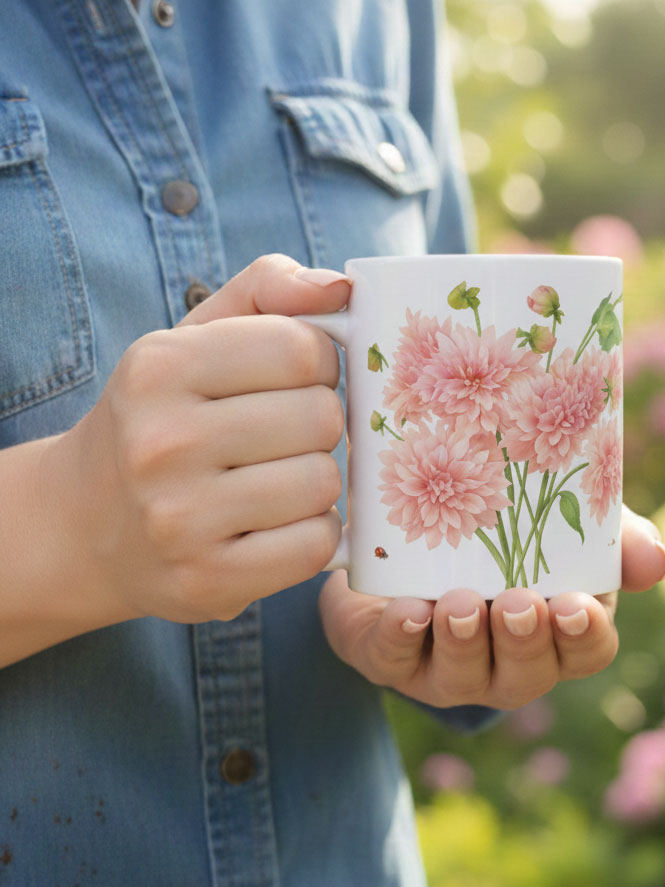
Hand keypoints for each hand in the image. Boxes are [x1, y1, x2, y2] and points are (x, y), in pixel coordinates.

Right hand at [44, 255, 349, 622]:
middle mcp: (161, 443)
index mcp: (159, 368)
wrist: (85, 525)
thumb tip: (342, 288)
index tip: (294, 380)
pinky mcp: (207, 581)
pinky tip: (278, 523)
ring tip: (276, 479)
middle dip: (318, 424)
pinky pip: (315, 544)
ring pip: (324, 483)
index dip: (318, 364)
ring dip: (317, 480)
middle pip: (321, 418)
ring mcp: (180, 520)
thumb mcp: (194, 338)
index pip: (301, 349)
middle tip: (284, 436)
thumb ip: (268, 290)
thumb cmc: (163, 418)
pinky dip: (313, 531)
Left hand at [319, 506, 664, 709]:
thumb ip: (612, 535)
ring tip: (460, 605)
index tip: (576, 607)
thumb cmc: (503, 537)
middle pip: (526, 672)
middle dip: (522, 641)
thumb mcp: (562, 524)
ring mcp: (448, 668)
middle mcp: (507, 664)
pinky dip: (400, 637)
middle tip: (518, 603)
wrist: (414, 540)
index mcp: (557, 634)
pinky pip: (395, 659)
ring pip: (461, 675)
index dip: (583, 636)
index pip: (586, 651)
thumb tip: (656, 561)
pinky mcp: (391, 657)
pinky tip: (408, 610)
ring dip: (463, 641)